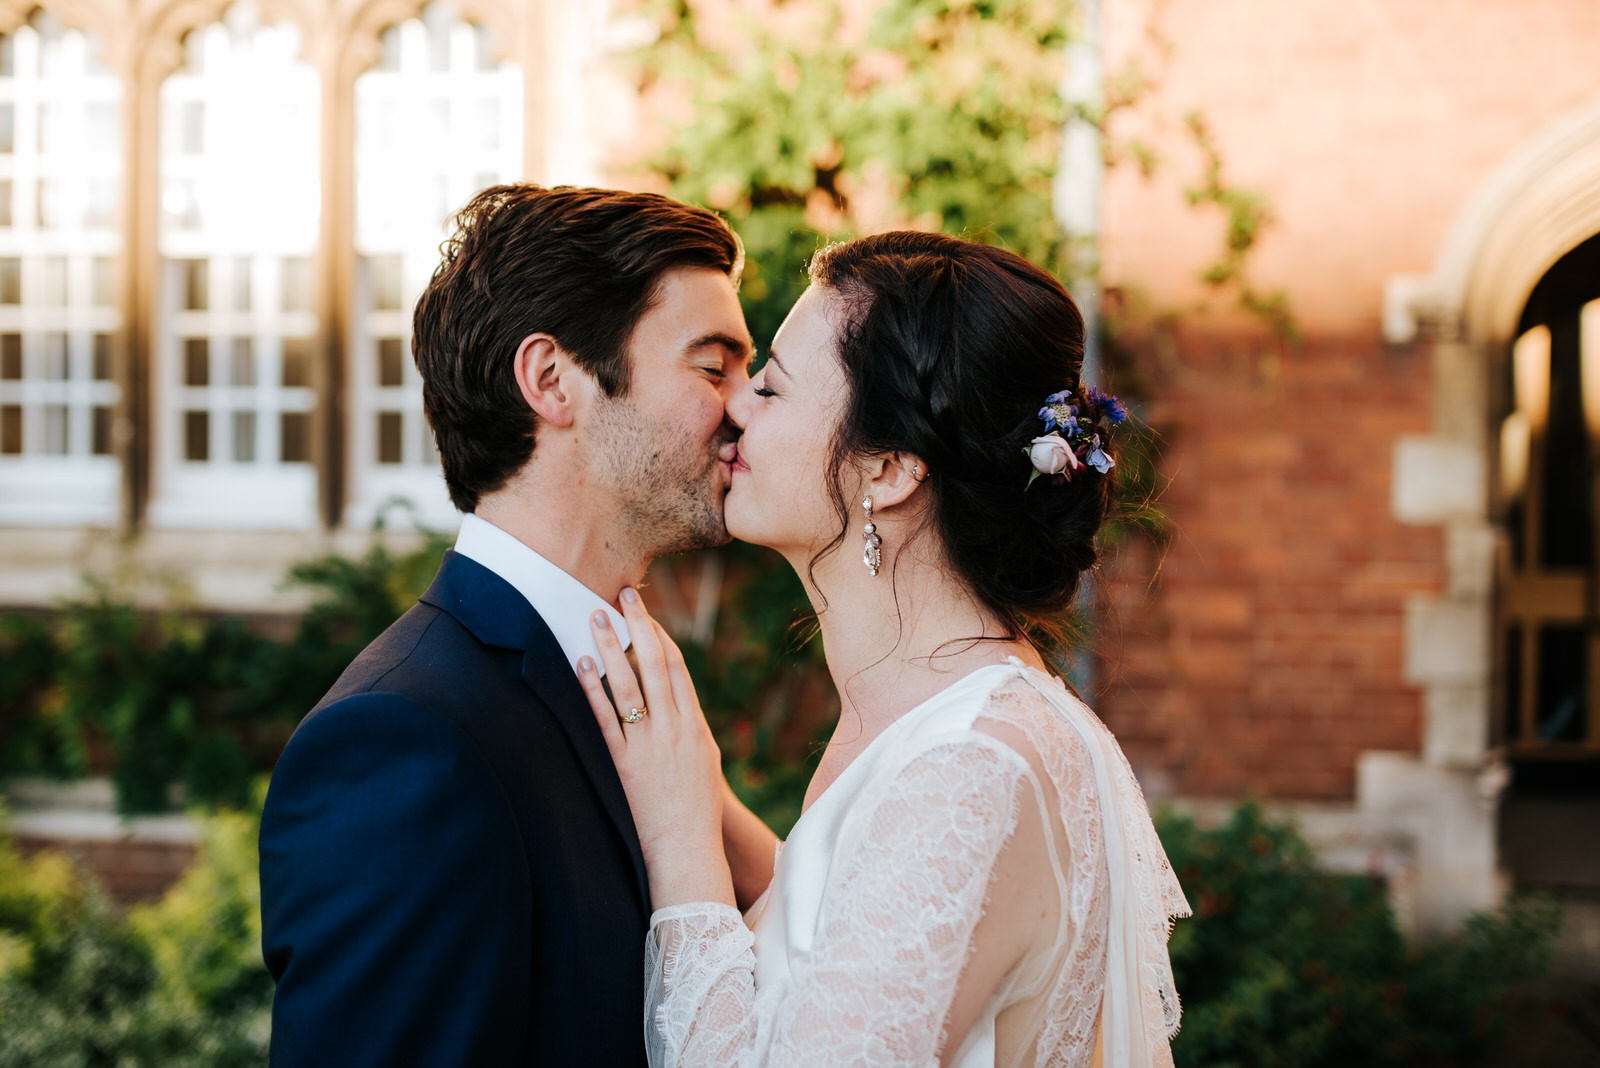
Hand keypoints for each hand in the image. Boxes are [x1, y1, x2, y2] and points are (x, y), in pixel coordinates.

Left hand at [578, 588, 734, 909]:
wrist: (689, 848)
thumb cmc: (698, 811)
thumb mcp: (706, 762)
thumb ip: (692, 729)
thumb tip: (679, 702)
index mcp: (695, 725)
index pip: (677, 668)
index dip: (661, 636)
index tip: (646, 613)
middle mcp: (674, 728)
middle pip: (654, 664)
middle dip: (639, 626)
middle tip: (623, 595)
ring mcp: (649, 745)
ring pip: (628, 684)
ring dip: (611, 647)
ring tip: (595, 616)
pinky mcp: (624, 764)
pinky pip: (605, 720)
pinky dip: (593, 689)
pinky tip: (581, 664)